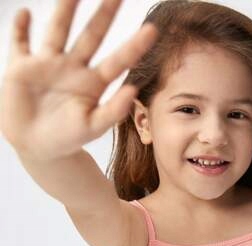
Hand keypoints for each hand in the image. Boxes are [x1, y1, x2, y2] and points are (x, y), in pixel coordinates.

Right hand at [0, 0, 158, 160]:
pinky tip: (24, 14)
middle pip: (91, 36)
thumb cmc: (68, 138)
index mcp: (94, 83)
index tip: (153, 30)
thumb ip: (113, 111)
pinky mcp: (22, 67)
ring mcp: (48, 64)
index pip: (118, 60)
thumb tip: (133, 92)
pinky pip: (19, 43)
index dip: (134, 46)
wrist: (38, 146)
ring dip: (64, 11)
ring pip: (57, 31)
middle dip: (104, 15)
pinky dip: (20, 29)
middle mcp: (73, 68)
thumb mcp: (93, 127)